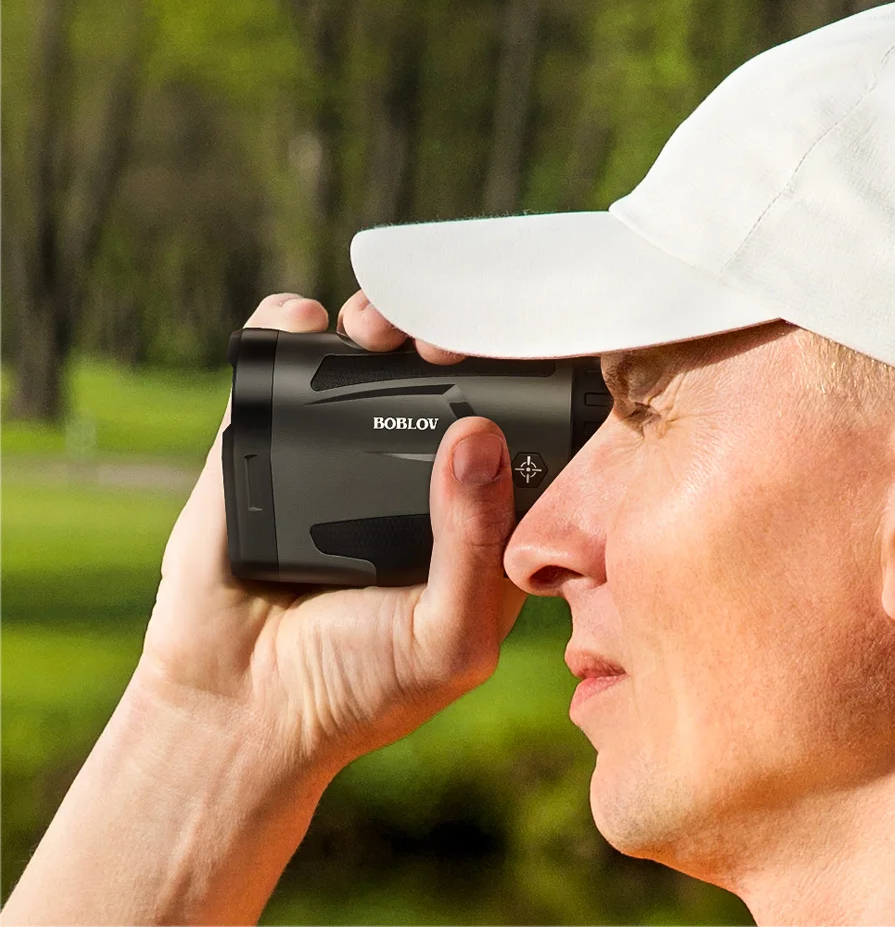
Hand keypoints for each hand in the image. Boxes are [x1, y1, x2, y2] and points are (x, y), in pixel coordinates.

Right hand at [139, 292, 526, 780]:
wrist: (238, 705)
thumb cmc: (360, 685)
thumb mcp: (447, 638)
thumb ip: (473, 549)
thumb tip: (479, 436)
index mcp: (475, 513)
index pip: (519, 427)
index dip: (528, 381)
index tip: (523, 349)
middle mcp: (414, 470)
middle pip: (447, 375)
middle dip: (452, 337)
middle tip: (445, 342)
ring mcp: (339, 449)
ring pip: (372, 354)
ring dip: (383, 318)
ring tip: (381, 330)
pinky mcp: (269, 438)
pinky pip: (284, 361)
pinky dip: (294, 325)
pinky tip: (310, 325)